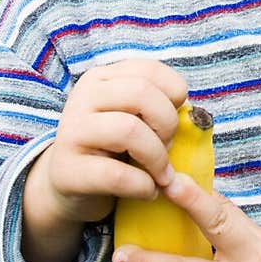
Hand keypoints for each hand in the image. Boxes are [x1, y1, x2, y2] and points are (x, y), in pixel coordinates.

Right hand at [22, 58, 187, 261]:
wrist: (68, 187)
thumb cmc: (113, 150)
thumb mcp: (134, 120)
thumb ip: (158, 108)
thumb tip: (193, 115)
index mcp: (101, 79)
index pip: (150, 70)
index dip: (174, 95)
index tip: (173, 120)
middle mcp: (83, 98)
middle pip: (141, 94)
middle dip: (167, 124)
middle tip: (169, 149)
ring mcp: (71, 132)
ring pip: (129, 130)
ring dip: (158, 158)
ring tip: (161, 174)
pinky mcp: (67, 170)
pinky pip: (117, 175)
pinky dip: (143, 186)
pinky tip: (147, 191)